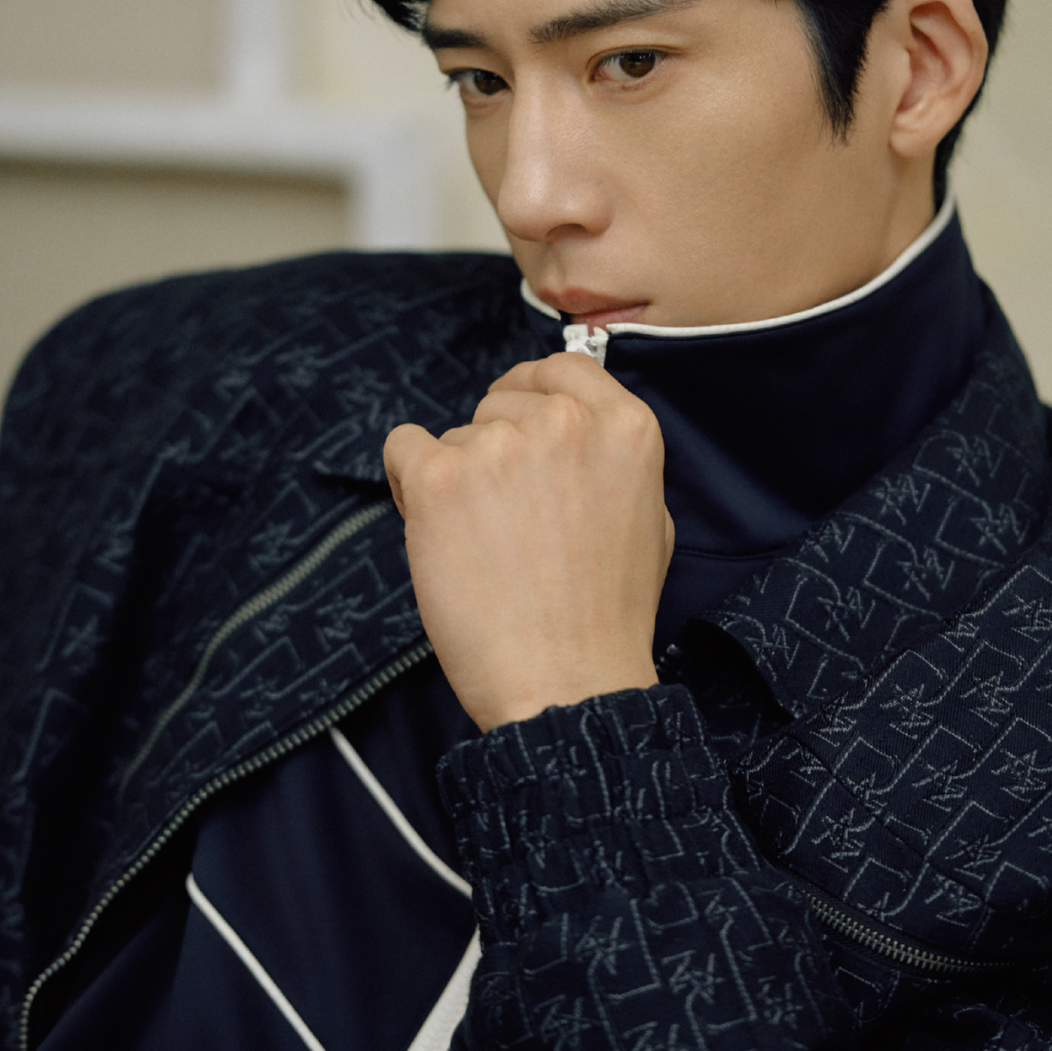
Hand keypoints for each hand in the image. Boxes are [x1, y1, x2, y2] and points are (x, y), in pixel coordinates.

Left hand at [383, 352, 673, 730]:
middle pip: (501, 398)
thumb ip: (611, 456)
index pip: (561, 366)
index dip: (533, 397)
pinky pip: (402, 447)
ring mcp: (498, 445)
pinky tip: (436, 531)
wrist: (565, 684)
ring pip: (453, 434)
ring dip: (457, 478)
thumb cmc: (606, 616)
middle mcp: (564, 421)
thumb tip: (576, 422)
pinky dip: (409, 484)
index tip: (520, 428)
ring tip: (484, 547)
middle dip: (495, 446)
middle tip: (507, 517)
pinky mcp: (439, 477)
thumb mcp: (649, 517)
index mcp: (624, 425)